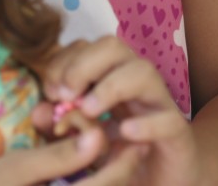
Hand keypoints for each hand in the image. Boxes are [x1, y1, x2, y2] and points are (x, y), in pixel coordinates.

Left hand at [41, 37, 199, 185]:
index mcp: (111, 77)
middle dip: (84, 64)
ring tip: (89, 110)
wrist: (165, 180)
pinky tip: (124, 132)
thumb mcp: (82, 140)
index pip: (88, 47)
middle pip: (114, 47)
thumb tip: (39, 110)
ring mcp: (159, 105)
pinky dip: (146, 123)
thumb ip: (59, 125)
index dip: (65, 61)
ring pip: (143, 72)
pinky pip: (168, 119)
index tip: (50, 91)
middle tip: (66, 95)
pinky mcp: (178, 134)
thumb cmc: (121, 156)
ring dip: (111, 86)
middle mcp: (135, 83)